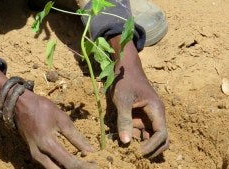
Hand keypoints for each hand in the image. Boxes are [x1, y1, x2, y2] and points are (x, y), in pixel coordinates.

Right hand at [14, 91, 95, 167]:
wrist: (20, 104)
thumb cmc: (42, 109)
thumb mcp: (62, 119)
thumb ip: (76, 137)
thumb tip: (90, 150)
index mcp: (47, 144)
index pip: (69, 162)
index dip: (83, 166)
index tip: (95, 166)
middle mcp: (39, 153)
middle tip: (90, 167)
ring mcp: (34, 154)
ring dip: (66, 168)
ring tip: (81, 165)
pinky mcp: (33, 153)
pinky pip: (47, 165)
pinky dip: (58, 166)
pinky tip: (68, 162)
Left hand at [109, 38, 168, 157]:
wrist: (125, 67)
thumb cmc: (125, 81)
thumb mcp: (122, 100)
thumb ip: (124, 120)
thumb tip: (126, 142)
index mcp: (156, 109)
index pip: (161, 134)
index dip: (152, 146)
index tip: (138, 152)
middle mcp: (156, 114)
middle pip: (160, 138)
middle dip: (151, 148)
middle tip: (135, 154)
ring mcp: (149, 115)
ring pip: (150, 135)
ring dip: (141, 142)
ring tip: (126, 146)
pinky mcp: (142, 115)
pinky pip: (142, 129)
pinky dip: (135, 135)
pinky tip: (123, 136)